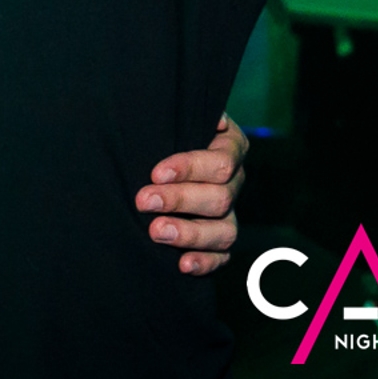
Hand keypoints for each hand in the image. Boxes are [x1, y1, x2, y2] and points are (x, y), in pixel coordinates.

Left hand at [138, 114, 248, 274]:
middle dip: (179, 200)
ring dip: (189, 234)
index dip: (190, 167)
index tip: (156, 173)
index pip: (220, 160)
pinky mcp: (220, 242)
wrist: (157, 157)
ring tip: (155, 232)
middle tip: (144, 201)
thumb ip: (177, 114)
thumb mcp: (171, 117)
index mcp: (229, 146)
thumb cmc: (162, 130)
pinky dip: (204, 263)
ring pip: (224, 230)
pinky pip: (222, 257)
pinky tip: (182, 264)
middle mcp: (234, 181)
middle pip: (220, 197)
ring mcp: (229, 213)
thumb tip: (193, 114)